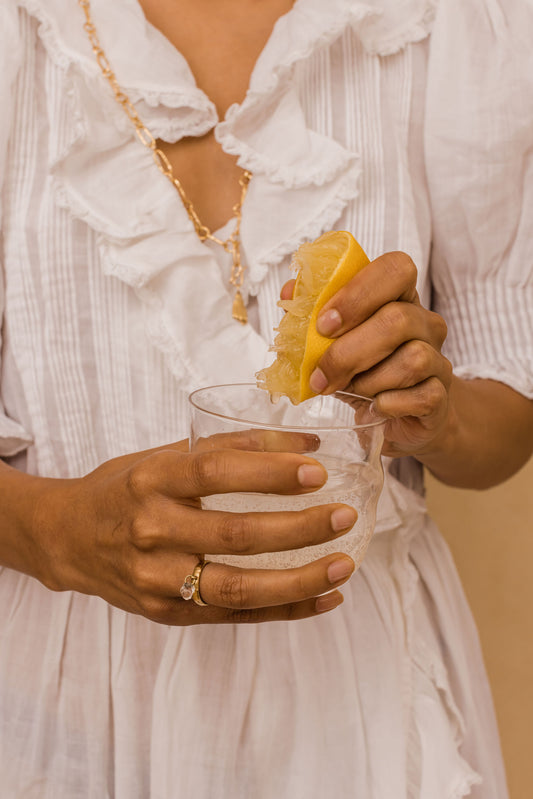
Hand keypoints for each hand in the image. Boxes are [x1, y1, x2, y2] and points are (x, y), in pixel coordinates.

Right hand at [26, 440, 356, 624]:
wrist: (66, 539)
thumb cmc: (123, 489)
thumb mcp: (163, 456)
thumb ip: (230, 447)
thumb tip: (306, 439)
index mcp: (151, 480)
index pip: (216, 473)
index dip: (270, 472)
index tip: (317, 471)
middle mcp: (152, 531)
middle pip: (235, 535)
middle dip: (298, 528)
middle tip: (344, 516)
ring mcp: (158, 579)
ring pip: (238, 587)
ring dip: (299, 579)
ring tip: (344, 564)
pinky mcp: (167, 613)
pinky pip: (235, 616)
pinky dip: (285, 609)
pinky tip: (324, 598)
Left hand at [282, 251, 451, 457]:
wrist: (397, 419)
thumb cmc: (363, 373)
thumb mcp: (332, 344)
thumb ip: (310, 317)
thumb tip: (289, 293)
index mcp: (399, 297)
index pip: (396, 269)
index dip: (358, 293)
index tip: (324, 324)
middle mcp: (426, 323)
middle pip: (398, 319)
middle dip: (349, 351)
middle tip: (321, 375)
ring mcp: (438, 359)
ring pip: (413, 359)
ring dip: (370, 381)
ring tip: (354, 391)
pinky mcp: (442, 396)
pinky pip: (423, 396)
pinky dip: (390, 404)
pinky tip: (376, 407)